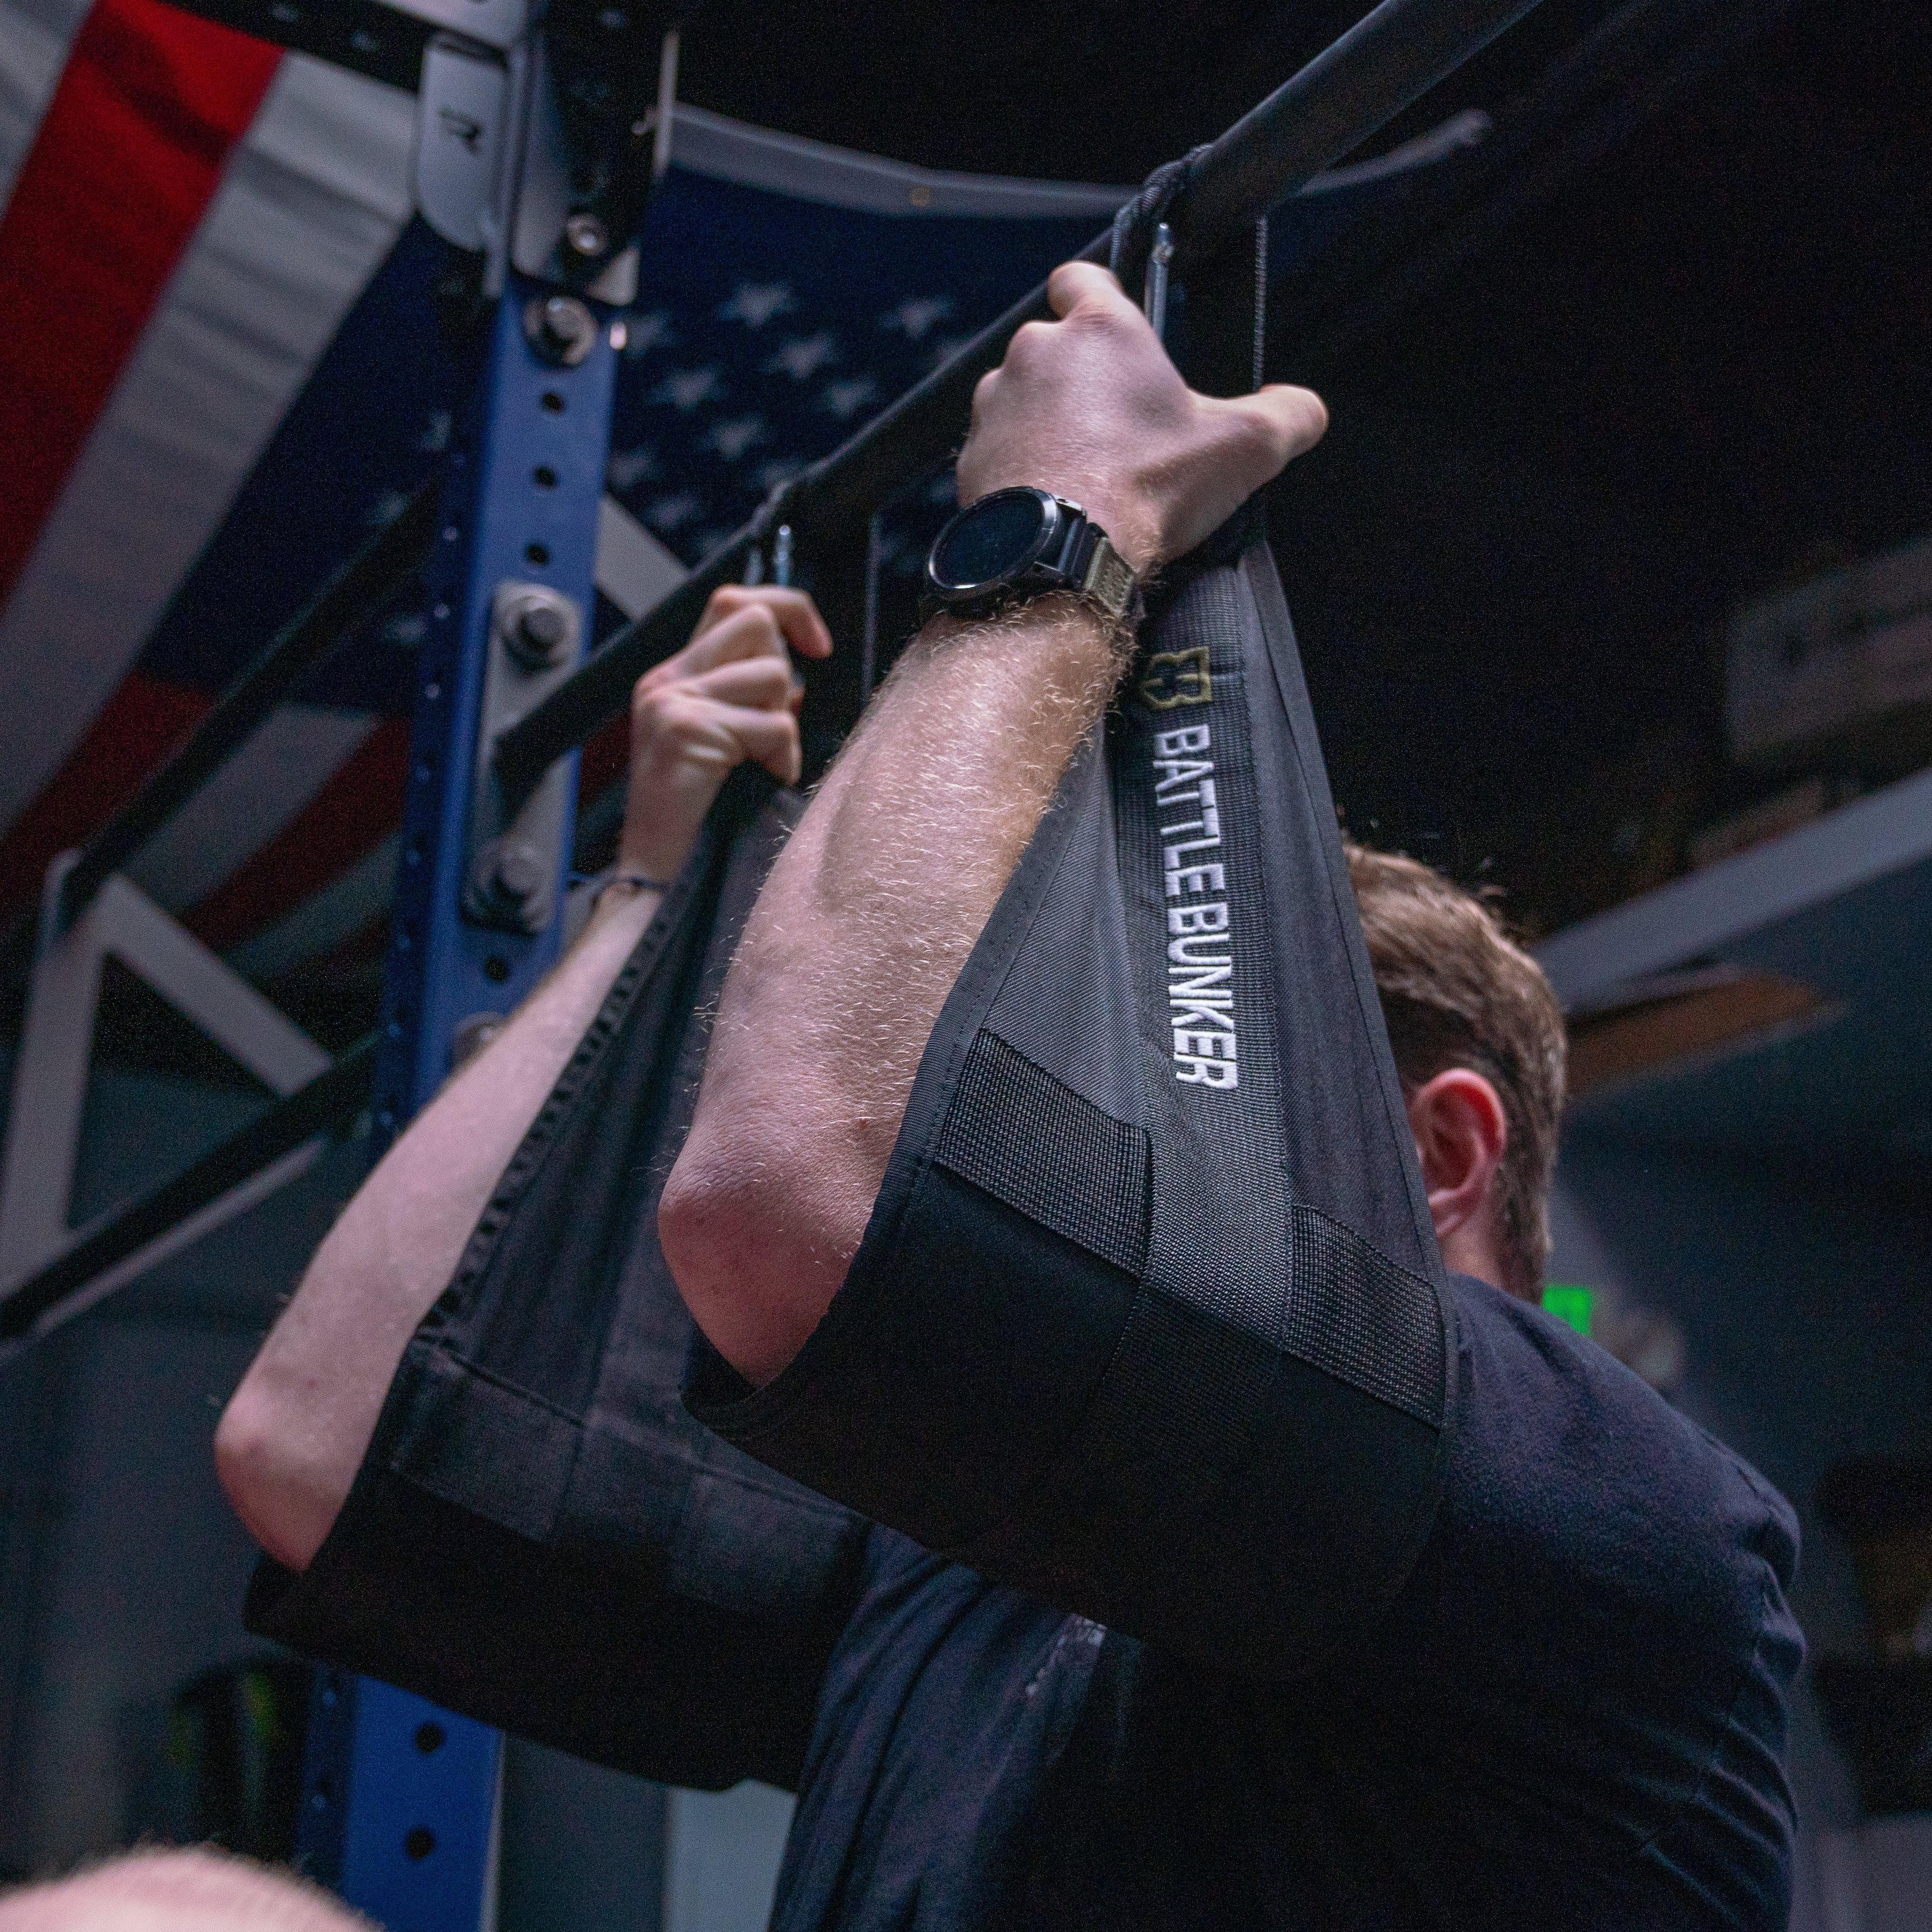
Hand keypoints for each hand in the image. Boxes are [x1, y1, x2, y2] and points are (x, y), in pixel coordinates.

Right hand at [618, 586, 832, 880]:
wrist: (658, 872)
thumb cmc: (700, 815)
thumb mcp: (724, 741)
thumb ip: (749, 697)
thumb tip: (802, 668)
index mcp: (674, 675)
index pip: (733, 601)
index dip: (787, 609)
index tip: (818, 646)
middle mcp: (667, 678)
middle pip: (755, 621)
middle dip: (784, 669)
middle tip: (771, 724)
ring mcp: (672, 701)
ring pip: (772, 675)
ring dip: (784, 723)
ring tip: (763, 761)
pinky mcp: (686, 729)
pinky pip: (773, 724)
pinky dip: (783, 756)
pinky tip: (766, 778)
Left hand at [958, 260, 1327, 572]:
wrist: (1062, 557)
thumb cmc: (1146, 489)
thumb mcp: (1245, 449)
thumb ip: (1288, 415)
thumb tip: (1303, 410)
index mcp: (1100, 330)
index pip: (1085, 276)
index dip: (1100, 296)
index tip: (1120, 329)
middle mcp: (1036, 353)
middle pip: (1058, 346)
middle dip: (1085, 380)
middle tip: (1122, 427)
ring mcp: (995, 405)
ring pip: (1023, 399)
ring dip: (1049, 424)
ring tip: (1087, 471)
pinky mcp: (971, 458)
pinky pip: (999, 451)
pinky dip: (1022, 469)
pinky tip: (1055, 500)